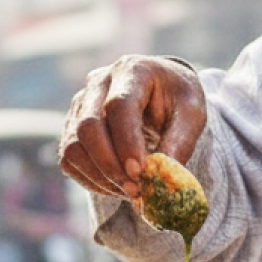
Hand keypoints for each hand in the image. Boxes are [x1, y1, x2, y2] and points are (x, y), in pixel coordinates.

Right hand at [58, 55, 206, 198]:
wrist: (161, 92)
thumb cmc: (177, 100)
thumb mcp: (192, 114)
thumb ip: (181, 142)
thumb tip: (161, 179)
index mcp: (132, 70)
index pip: (119, 105)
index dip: (127, 142)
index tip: (141, 173)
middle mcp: (98, 83)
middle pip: (88, 126)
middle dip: (110, 165)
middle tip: (136, 189)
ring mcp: (80, 105)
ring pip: (73, 146)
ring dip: (100, 177)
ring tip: (130, 191)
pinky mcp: (72, 128)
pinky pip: (69, 160)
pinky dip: (90, 180)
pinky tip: (116, 187)